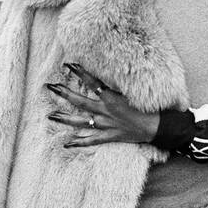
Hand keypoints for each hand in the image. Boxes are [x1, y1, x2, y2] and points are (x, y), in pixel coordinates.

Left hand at [46, 62, 160, 147]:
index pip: (92, 82)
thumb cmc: (149, 106)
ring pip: (80, 122)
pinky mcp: (109, 136)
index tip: (68, 64)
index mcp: (111, 98)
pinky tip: (67, 144)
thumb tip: (109, 74)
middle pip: (79, 101)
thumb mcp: (134, 92)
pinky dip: (79, 143)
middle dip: (64, 93)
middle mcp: (105, 111)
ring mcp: (105, 124)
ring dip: (65, 118)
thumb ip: (120, 85)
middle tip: (50, 86)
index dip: (80, 72)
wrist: (156, 126)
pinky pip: (91, 141)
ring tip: (51, 115)